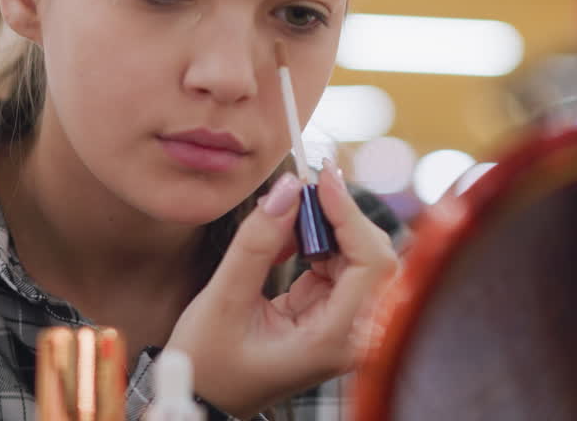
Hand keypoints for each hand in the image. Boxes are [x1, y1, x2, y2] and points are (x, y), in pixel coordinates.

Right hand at [165, 162, 399, 418]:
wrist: (204, 398)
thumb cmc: (209, 364)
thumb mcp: (223, 300)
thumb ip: (256, 243)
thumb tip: (287, 188)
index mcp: (335, 340)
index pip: (371, 263)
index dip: (350, 214)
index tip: (321, 177)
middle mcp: (353, 336)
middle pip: (372, 256)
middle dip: (338, 217)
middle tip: (297, 190)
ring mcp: (346, 328)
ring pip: (356, 255)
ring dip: (324, 228)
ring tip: (279, 223)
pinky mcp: (332, 317)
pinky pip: (338, 266)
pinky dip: (314, 244)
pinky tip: (283, 244)